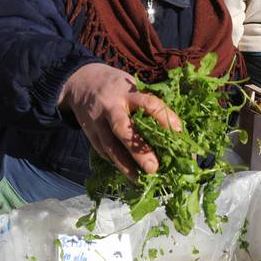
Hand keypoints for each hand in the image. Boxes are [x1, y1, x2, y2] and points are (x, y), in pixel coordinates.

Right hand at [60, 63, 180, 180]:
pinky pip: (103, 151)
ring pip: (110, 146)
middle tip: (154, 167)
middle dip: (139, 150)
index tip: (179, 131)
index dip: (164, 117)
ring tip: (139, 179)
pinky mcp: (89, 133)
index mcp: (127, 92)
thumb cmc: (116, 85)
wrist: (81, 81)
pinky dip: (115, 162)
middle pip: (123, 129)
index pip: (148, 103)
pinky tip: (128, 172)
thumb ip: (147, 103)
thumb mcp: (131, 85)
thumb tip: (173, 129)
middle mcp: (110, 107)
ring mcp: (97, 121)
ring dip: (125, 165)